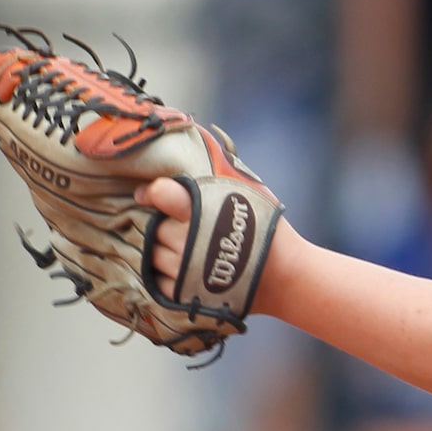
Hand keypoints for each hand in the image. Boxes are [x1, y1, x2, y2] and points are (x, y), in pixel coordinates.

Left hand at [134, 178, 302, 311]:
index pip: (162, 194)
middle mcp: (190, 240)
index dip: (152, 192)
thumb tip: (207, 137)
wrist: (285, 276)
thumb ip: (223, 169)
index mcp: (204, 210)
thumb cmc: (269, 230)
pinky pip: (158, 281)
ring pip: (153, 255)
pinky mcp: (185, 293)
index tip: (146, 195)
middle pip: (156, 227)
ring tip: (182, 249)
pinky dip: (166, 274)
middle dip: (164, 224)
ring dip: (163, 250)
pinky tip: (181, 268)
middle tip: (179, 227)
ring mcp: (186, 270)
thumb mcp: (249, 191)